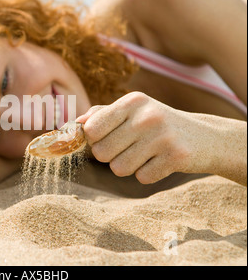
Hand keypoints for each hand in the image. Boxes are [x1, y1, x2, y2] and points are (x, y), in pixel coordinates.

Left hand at [76, 92, 216, 183]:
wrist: (205, 136)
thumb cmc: (156, 124)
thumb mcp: (132, 111)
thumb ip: (101, 115)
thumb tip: (74, 125)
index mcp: (132, 101)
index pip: (92, 129)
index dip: (94, 140)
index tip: (106, 139)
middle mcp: (146, 116)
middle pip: (101, 153)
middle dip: (110, 156)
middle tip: (128, 148)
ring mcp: (163, 136)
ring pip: (119, 169)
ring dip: (128, 167)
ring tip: (144, 154)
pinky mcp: (176, 157)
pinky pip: (142, 177)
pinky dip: (147, 174)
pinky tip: (159, 161)